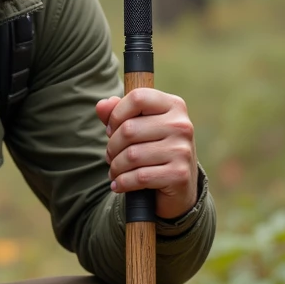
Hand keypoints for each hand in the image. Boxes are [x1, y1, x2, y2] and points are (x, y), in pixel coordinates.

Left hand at [95, 88, 197, 219]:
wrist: (180, 185)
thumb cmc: (154, 149)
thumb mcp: (139, 127)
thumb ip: (118, 113)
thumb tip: (102, 105)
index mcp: (174, 106)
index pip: (137, 97)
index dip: (116, 114)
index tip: (111, 130)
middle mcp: (181, 125)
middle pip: (129, 129)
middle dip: (112, 147)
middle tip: (110, 156)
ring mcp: (182, 150)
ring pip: (132, 156)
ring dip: (115, 167)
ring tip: (114, 171)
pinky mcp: (179, 174)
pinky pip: (140, 177)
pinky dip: (123, 183)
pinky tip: (119, 185)